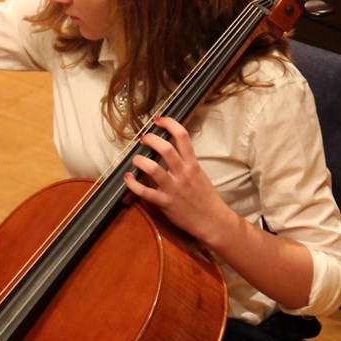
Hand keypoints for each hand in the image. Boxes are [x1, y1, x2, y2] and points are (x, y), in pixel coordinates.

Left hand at [122, 115, 236, 246]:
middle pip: (165, 148)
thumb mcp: (198, 174)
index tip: (159, 120)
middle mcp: (182, 173)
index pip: (182, 136)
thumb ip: (185, 163)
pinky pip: (144, 191)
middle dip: (151, 140)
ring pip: (152, 168)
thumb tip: (168, 151)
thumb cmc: (205, 198)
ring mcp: (173, 188)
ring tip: (136, 159)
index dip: (169, 123)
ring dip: (139, 160)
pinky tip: (128, 178)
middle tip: (144, 139)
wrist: (212, 220)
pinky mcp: (164, 202)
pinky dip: (132, 183)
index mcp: (192, 164)